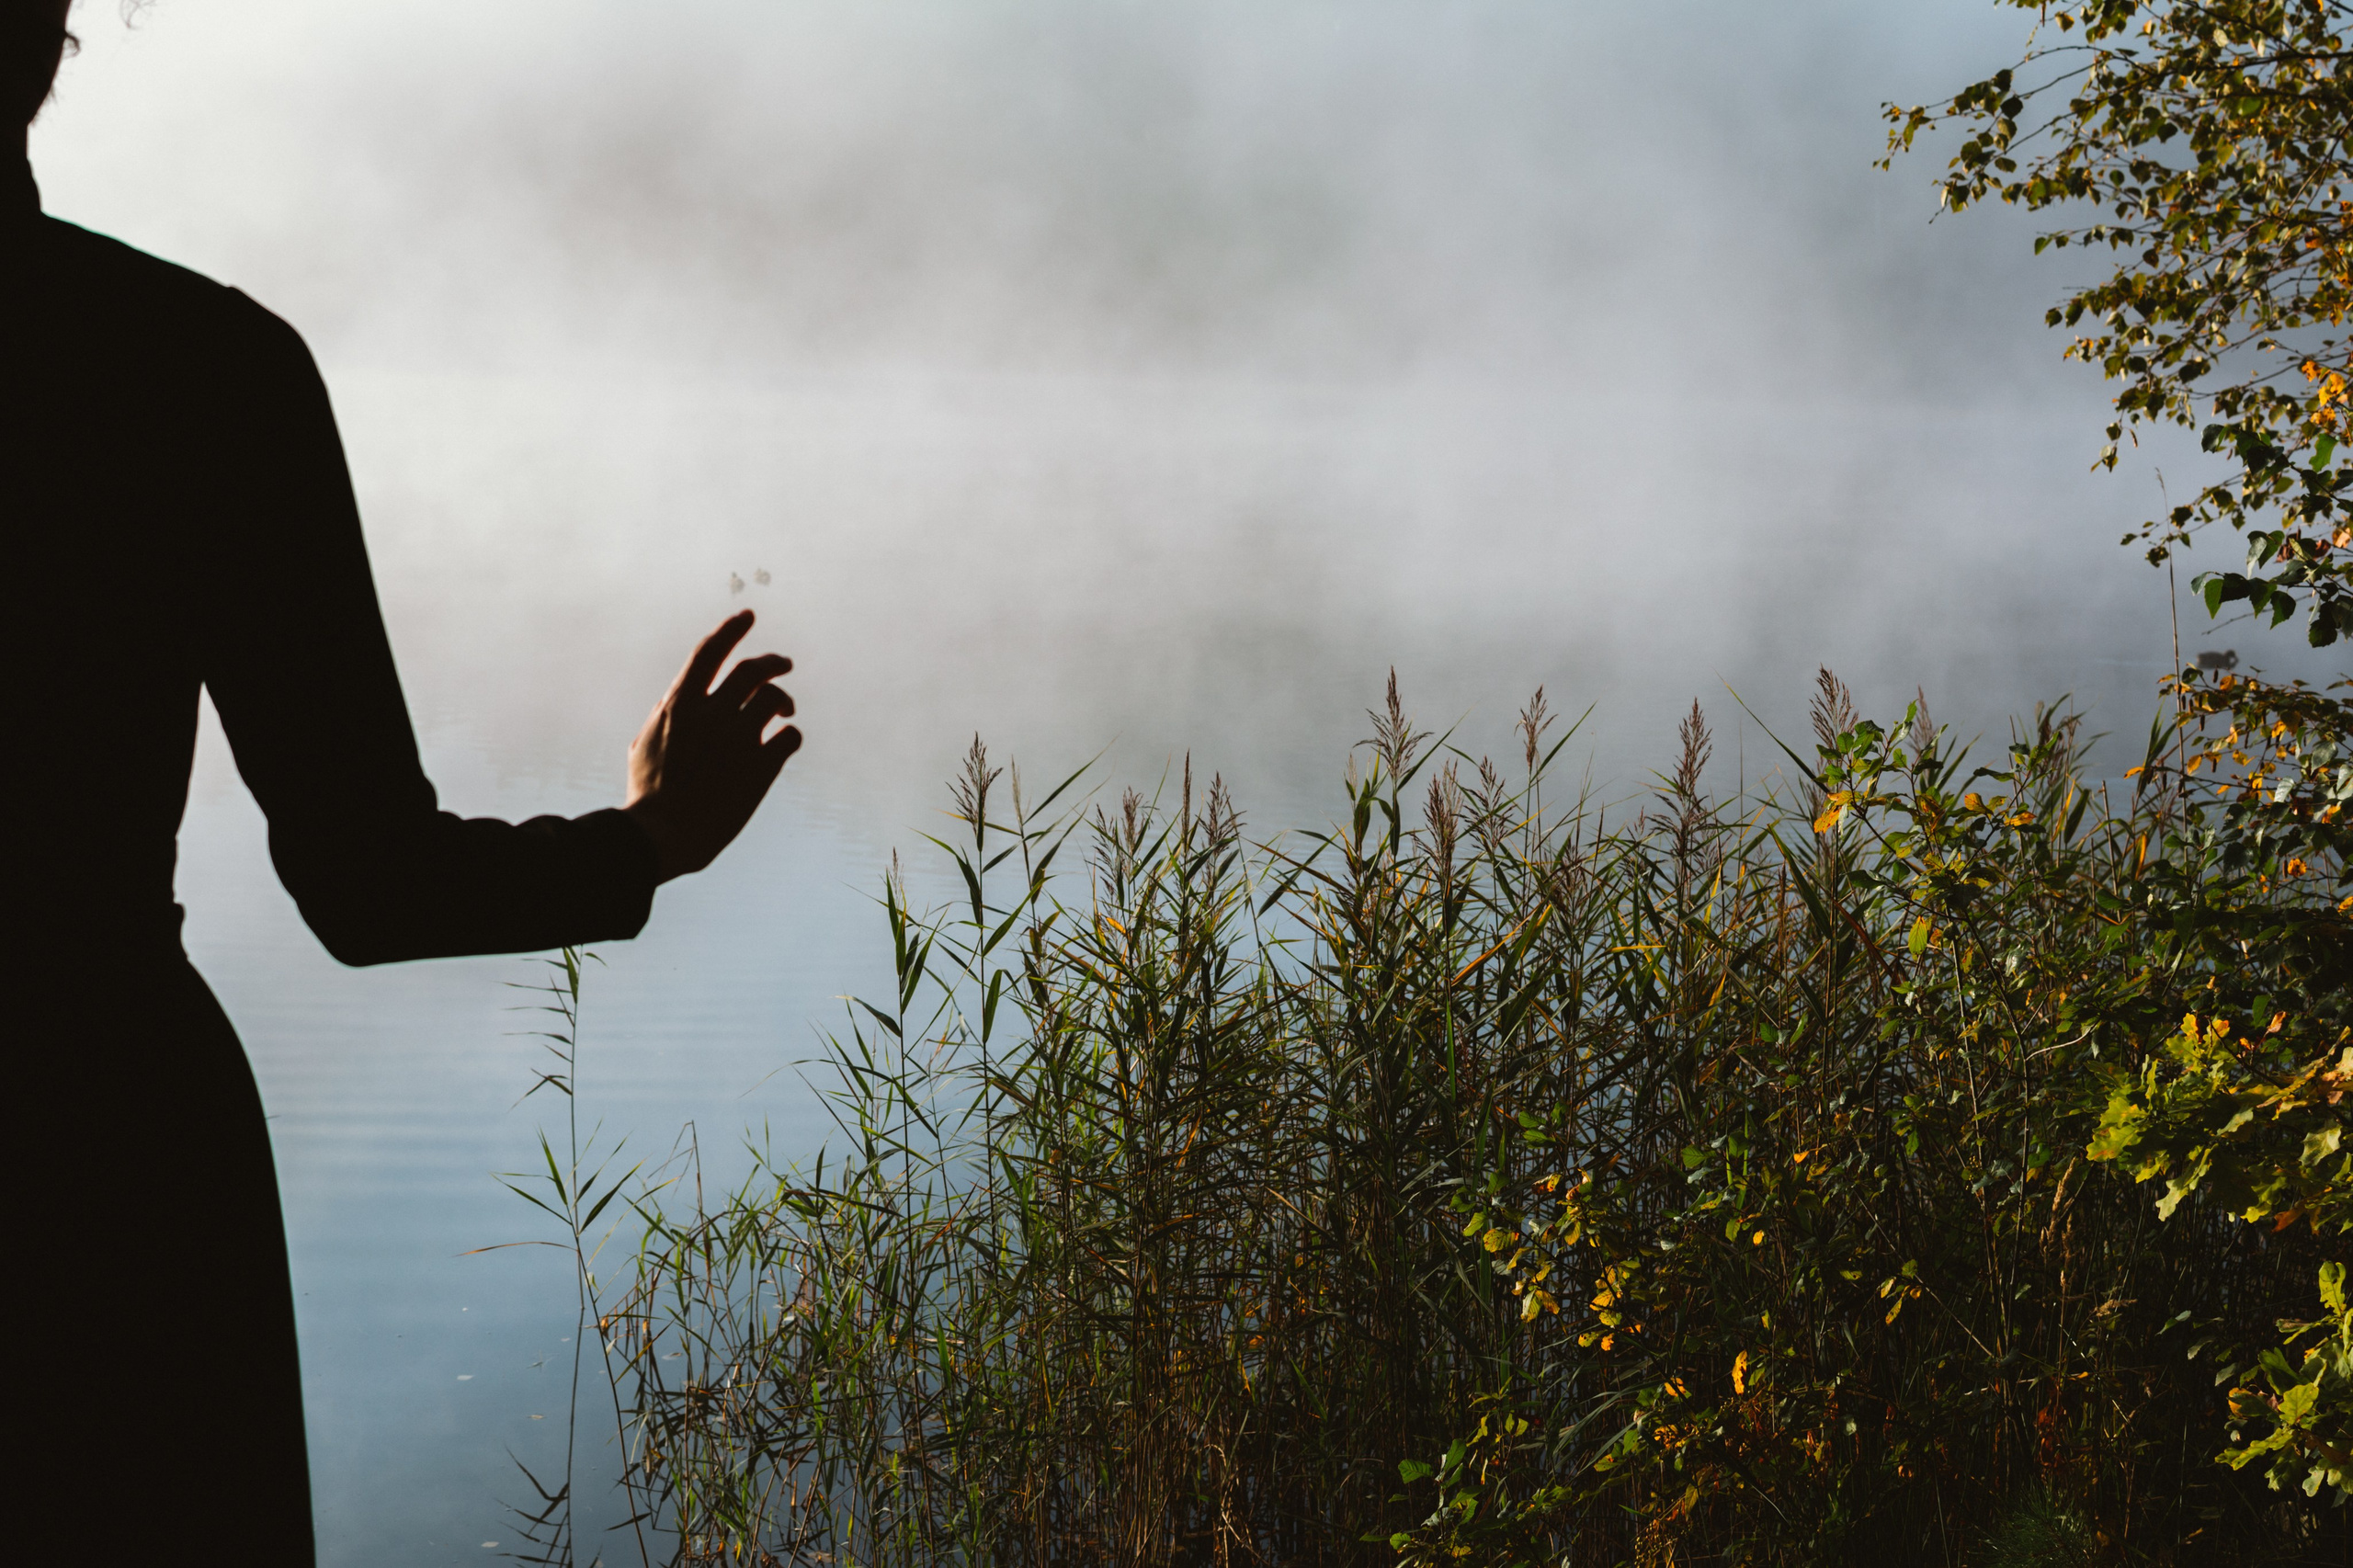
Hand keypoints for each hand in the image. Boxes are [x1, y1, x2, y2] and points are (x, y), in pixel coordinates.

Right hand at [623, 610, 800, 883]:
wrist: (665, 834)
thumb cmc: (649, 793)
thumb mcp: (644, 743)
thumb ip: (665, 715)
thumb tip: (678, 697)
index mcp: (680, 705)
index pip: (709, 652)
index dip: (730, 630)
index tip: (748, 616)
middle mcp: (712, 714)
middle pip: (753, 670)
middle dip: (773, 661)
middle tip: (784, 664)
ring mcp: (739, 739)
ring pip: (775, 699)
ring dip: (783, 700)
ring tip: (784, 711)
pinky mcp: (761, 766)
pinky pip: (790, 736)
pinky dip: (790, 735)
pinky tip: (784, 743)